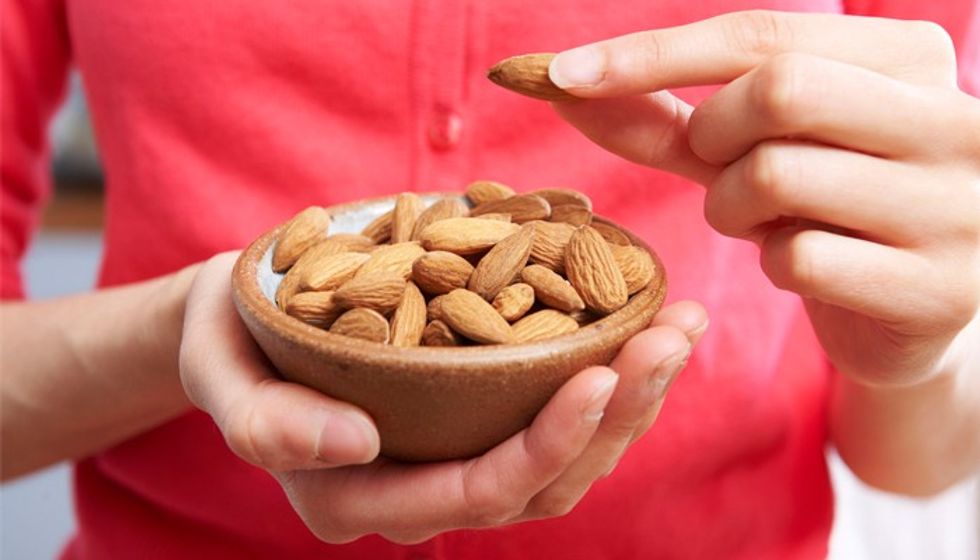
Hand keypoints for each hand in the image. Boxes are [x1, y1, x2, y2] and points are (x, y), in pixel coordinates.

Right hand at [180, 252, 706, 542]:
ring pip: (566, 461)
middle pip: (543, 485)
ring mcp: (453, 461)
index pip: (473, 493)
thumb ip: (267, 422)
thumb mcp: (220, 373)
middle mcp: (418, 494)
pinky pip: (556, 421)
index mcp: (359, 499)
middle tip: (672, 333)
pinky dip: (611, 379)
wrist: (242, 323)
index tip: (601, 371)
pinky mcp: (476, 423)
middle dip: (618, 415)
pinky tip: (644, 323)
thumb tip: (357, 442)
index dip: (546, 443)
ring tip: (680, 323)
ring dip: (634, 398)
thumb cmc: (231, 340)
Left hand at [547, 10, 979, 386]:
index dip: (653, 54)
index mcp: (912, 60)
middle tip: (719, 167)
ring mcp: (956, 206)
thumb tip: (565, 83)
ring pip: (777, 176)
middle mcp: (953, 120)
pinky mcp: (938, 288)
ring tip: (763, 220)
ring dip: (731, 207)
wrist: (909, 313)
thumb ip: (669, 118)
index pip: (763, 35)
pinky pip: (798, 259)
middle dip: (712, 135)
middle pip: (777, 90)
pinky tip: (800, 266)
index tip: (563, 74)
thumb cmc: (823, 211)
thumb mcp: (750, 150)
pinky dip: (771, 263)